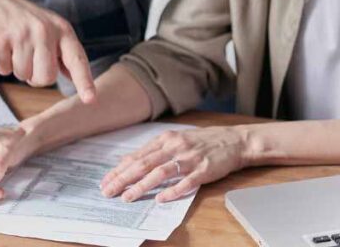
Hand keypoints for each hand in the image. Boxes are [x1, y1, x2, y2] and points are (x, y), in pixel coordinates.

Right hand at [0, 0, 95, 102]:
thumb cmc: (21, 17)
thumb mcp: (49, 27)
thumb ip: (61, 51)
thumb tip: (74, 77)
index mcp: (61, 29)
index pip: (77, 59)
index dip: (84, 81)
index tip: (90, 99)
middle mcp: (45, 31)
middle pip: (46, 77)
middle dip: (35, 76)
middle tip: (27, 58)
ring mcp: (22, 35)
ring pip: (23, 76)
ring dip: (16, 67)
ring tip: (13, 46)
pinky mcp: (0, 41)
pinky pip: (3, 70)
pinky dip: (0, 63)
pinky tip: (1, 45)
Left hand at [99, 126, 248, 202]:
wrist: (234, 140)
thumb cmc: (202, 141)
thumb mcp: (175, 140)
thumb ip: (153, 150)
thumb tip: (128, 162)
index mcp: (166, 139)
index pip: (137, 156)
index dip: (119, 170)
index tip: (105, 181)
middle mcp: (175, 146)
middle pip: (144, 164)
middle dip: (123, 179)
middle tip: (108, 191)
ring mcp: (189, 158)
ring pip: (160, 172)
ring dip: (142, 186)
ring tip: (128, 197)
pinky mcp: (203, 170)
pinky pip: (186, 182)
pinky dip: (172, 191)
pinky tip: (161, 199)